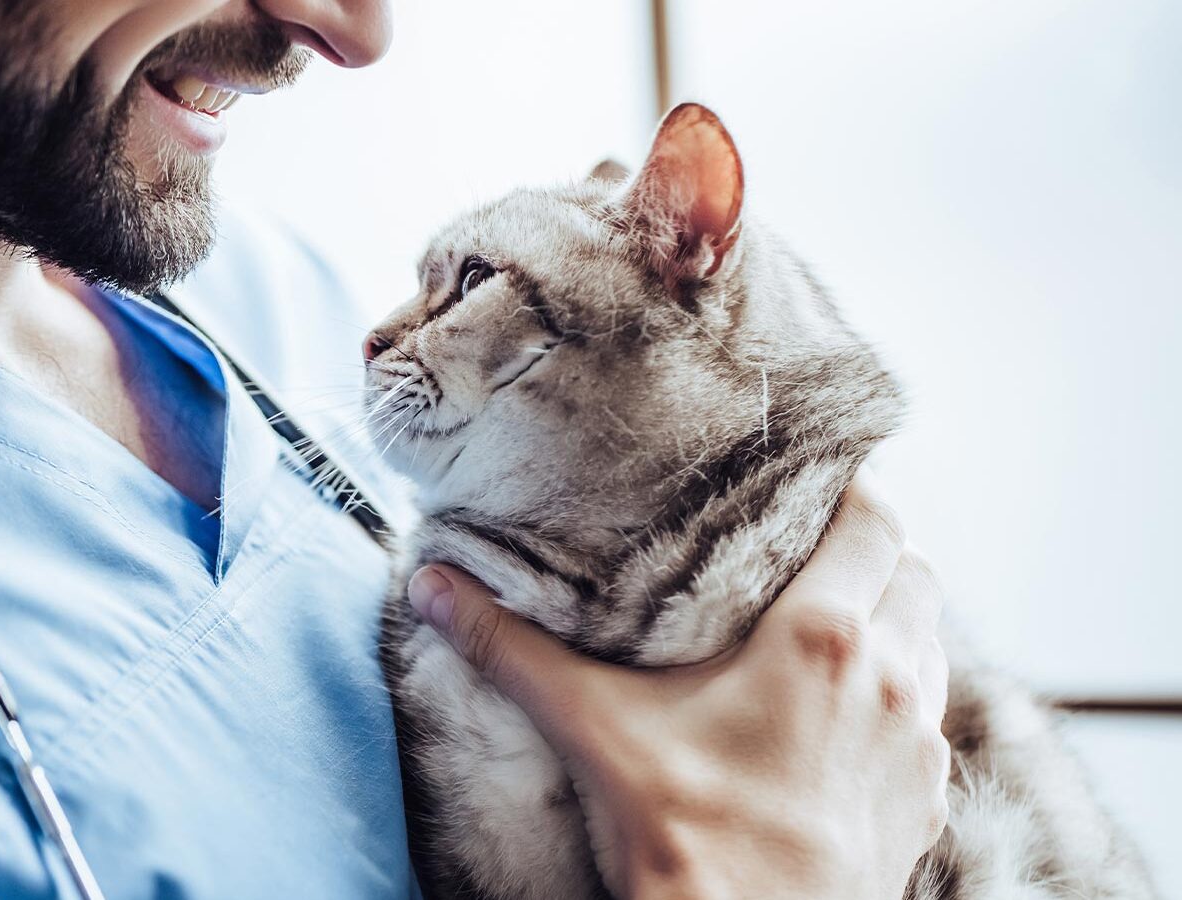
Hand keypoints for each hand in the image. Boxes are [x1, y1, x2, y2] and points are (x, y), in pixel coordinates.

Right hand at [408, 473, 949, 899]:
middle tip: (807, 550)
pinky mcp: (925, 803)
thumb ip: (512, 647)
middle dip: (871, 552)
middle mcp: (891, 679)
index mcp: (822, 638)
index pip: (874, 519)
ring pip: (929, 645)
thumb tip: (434, 587)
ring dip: (892, 623)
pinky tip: (842, 717)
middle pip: (914, 572)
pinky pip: (928, 722)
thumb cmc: (682, 837)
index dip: (849, 489)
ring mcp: (919, 747)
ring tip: (827, 626)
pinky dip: (898, 699)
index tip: (809, 482)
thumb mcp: (591, 726)